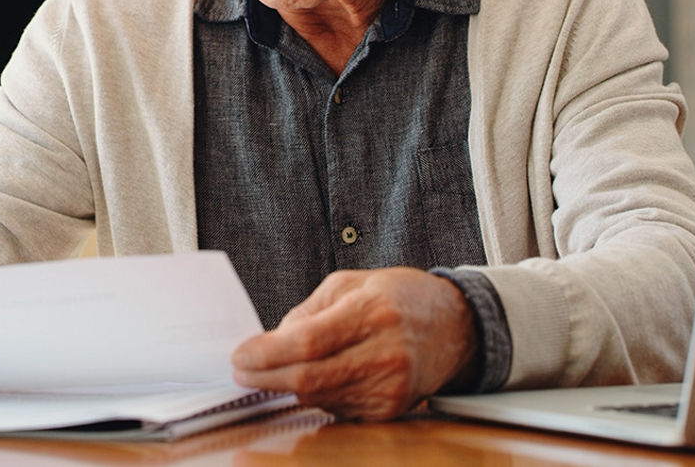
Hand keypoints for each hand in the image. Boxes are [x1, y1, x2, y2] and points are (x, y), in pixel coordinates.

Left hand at [231, 267, 477, 420]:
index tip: (240, 355)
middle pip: (308, 378)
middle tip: (243, 371)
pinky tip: (319, 377)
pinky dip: (318, 395)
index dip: (266, 353)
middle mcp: (384, 353)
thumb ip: (308, 311)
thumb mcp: (351, 284)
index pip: (308, 342)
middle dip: (266, 377)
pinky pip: (336, 409)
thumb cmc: (400, 298)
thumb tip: (271, 342)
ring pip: (318, 397)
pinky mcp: (389, 410)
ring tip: (280, 368)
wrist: (454, 327)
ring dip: (290, 385)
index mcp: (372, 312)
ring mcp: (389, 387)